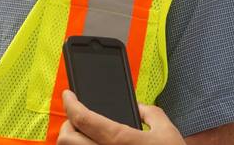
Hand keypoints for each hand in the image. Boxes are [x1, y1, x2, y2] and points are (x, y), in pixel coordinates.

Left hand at [59, 90, 183, 144]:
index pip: (82, 119)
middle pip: (66, 139)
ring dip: (73, 142)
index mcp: (119, 140)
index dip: (70, 103)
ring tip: (85, 135)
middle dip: (67, 125)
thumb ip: (151, 113)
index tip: (68, 95)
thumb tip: (140, 107)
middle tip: (77, 118)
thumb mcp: (167, 131)